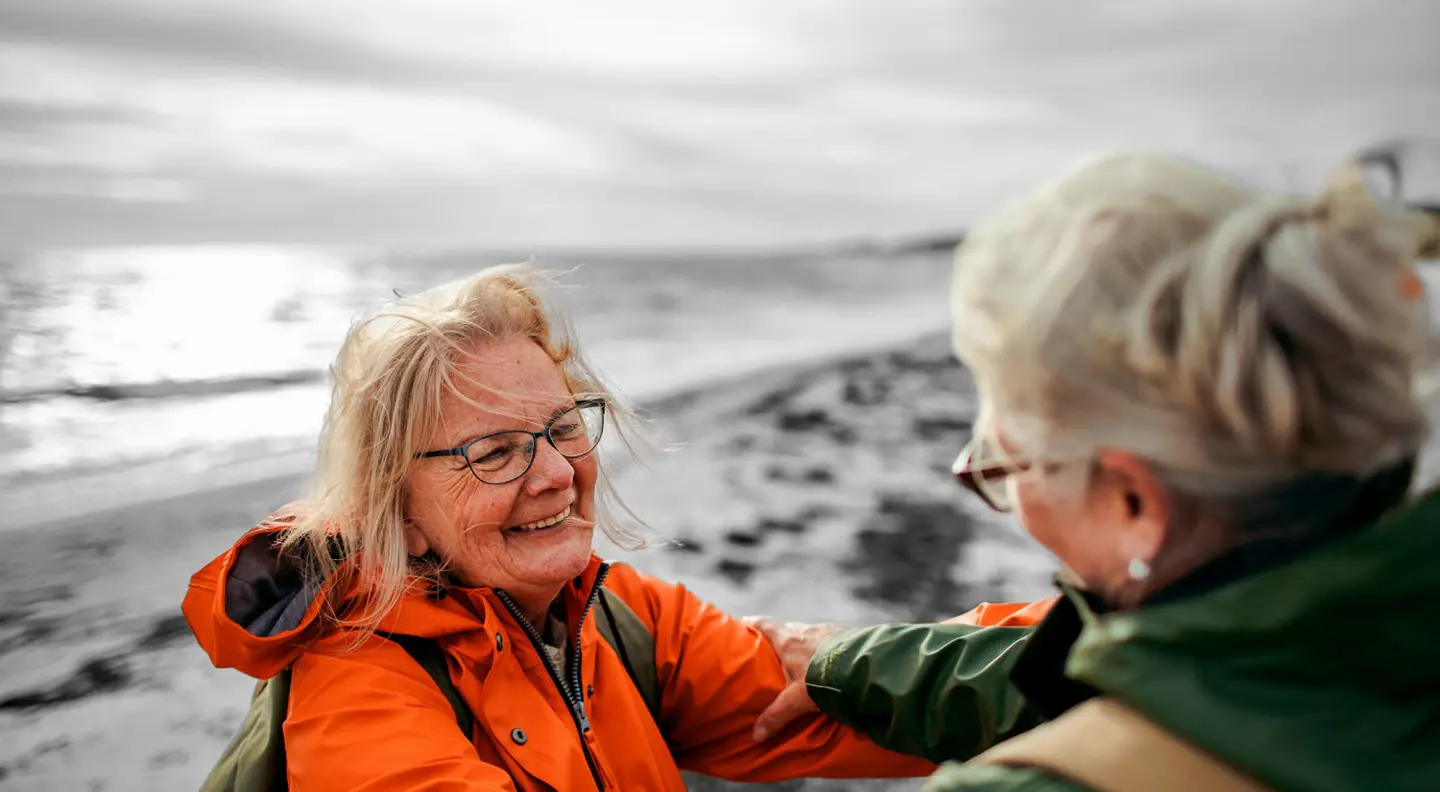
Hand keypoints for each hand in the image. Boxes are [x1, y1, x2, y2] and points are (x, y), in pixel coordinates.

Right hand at [743, 616, 848, 741]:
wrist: (863, 666)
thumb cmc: (824, 678)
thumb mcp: (797, 700)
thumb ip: (777, 715)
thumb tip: (756, 736)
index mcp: (788, 640)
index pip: (764, 624)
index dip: (752, 623)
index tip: (743, 624)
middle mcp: (806, 629)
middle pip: (786, 629)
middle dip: (779, 638)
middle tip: (772, 650)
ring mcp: (828, 630)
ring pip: (810, 634)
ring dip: (804, 643)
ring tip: (802, 658)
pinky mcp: (847, 634)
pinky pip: (831, 638)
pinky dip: (826, 647)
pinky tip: (830, 660)